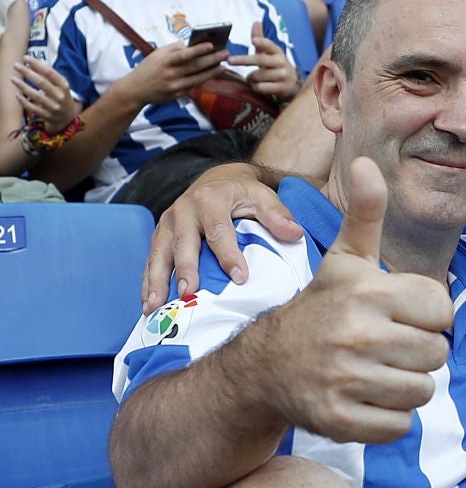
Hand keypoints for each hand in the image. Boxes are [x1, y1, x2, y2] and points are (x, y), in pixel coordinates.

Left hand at [12, 56, 77, 131]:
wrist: (68, 118)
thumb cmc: (60, 96)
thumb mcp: (59, 85)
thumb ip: (48, 74)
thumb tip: (32, 62)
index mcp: (64, 86)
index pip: (50, 73)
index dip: (37, 64)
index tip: (25, 57)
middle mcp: (60, 97)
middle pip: (42, 83)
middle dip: (28, 73)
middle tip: (16, 65)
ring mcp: (53, 107)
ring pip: (36, 96)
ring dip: (23, 87)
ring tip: (13, 79)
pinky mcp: (47, 116)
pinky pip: (33, 108)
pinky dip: (24, 101)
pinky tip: (17, 94)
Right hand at [119, 40, 228, 105]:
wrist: (136, 89)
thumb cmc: (149, 67)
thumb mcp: (157, 54)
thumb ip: (174, 48)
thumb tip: (192, 43)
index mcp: (165, 61)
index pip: (184, 54)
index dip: (198, 50)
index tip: (211, 45)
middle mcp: (171, 74)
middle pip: (195, 66)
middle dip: (212, 59)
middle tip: (225, 53)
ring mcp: (175, 86)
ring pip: (198, 78)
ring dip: (213, 71)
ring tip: (223, 65)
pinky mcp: (178, 95)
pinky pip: (194, 86)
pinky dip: (204, 79)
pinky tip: (213, 74)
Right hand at [142, 163, 300, 312]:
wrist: (217, 180)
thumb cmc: (243, 194)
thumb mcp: (263, 197)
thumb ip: (278, 215)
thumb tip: (295, 234)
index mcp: (209, 199)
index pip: (219, 230)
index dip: (228, 255)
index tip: (240, 278)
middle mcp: (183, 210)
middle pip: (182, 243)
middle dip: (184, 269)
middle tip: (188, 294)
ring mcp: (167, 223)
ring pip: (159, 253)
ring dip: (156, 281)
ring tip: (155, 306)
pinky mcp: (160, 235)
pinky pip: (151, 260)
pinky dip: (147, 282)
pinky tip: (148, 304)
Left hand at [229, 21, 299, 98]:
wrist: (293, 83)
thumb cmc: (275, 65)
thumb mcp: (269, 52)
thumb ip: (261, 38)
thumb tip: (256, 21)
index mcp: (277, 51)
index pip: (269, 45)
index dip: (262, 43)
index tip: (253, 41)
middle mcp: (281, 62)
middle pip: (260, 60)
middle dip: (243, 60)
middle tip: (229, 60)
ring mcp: (283, 76)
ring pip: (258, 76)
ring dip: (250, 78)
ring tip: (251, 78)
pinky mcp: (282, 88)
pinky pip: (261, 88)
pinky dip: (255, 87)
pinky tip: (257, 85)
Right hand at [264, 157, 452, 443]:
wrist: (266, 363)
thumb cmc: (322, 307)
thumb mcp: (345, 259)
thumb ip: (366, 214)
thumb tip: (366, 162)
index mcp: (368, 292)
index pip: (442, 310)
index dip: (426, 315)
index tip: (399, 314)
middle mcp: (356, 334)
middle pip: (436, 354)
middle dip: (418, 353)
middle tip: (386, 346)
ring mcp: (346, 380)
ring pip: (422, 392)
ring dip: (406, 386)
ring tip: (377, 371)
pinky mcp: (339, 420)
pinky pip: (400, 426)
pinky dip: (390, 418)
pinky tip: (365, 398)